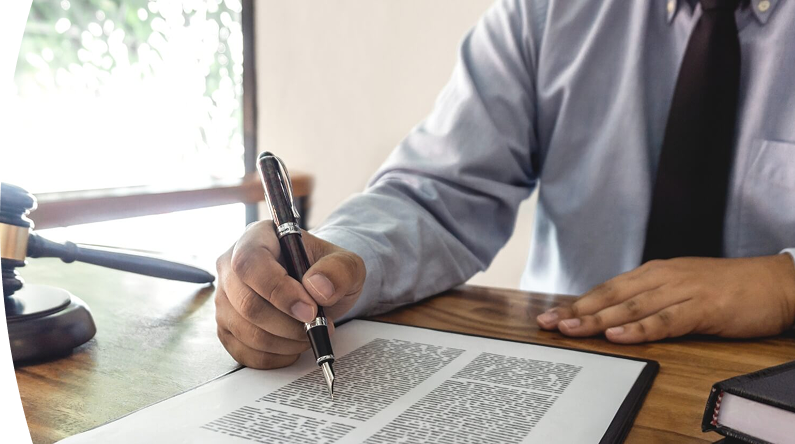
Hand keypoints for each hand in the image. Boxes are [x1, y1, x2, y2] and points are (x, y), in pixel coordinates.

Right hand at [215, 221, 365, 368]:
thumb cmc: (325, 271)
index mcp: (257, 237)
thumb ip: (338, 270)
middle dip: (287, 324)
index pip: (251, 263)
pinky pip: (243, 351)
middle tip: (316, 325)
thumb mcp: (345, 263)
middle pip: (245, 302)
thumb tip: (317, 288)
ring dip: (284, 342)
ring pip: (244, 330)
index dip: (278, 290)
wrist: (318, 288)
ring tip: (309, 333)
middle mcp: (231, 265)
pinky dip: (273, 356)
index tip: (309, 310)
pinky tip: (292, 345)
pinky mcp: (226, 326)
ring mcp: (225, 298)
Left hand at [536, 255, 794, 342]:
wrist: (773, 282)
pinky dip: (640, 329)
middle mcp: (662, 277)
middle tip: (548, 324)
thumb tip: (615, 315)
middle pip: (611, 296)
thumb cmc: (725, 286)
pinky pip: (665, 320)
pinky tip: (618, 336)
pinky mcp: (702, 308)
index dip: (577, 303)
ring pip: (632, 307)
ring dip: (598, 319)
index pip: (607, 289)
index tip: (550, 316)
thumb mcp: (679, 286)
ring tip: (572, 330)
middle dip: (577, 311)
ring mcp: (682, 291)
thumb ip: (649, 298)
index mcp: (654, 272)